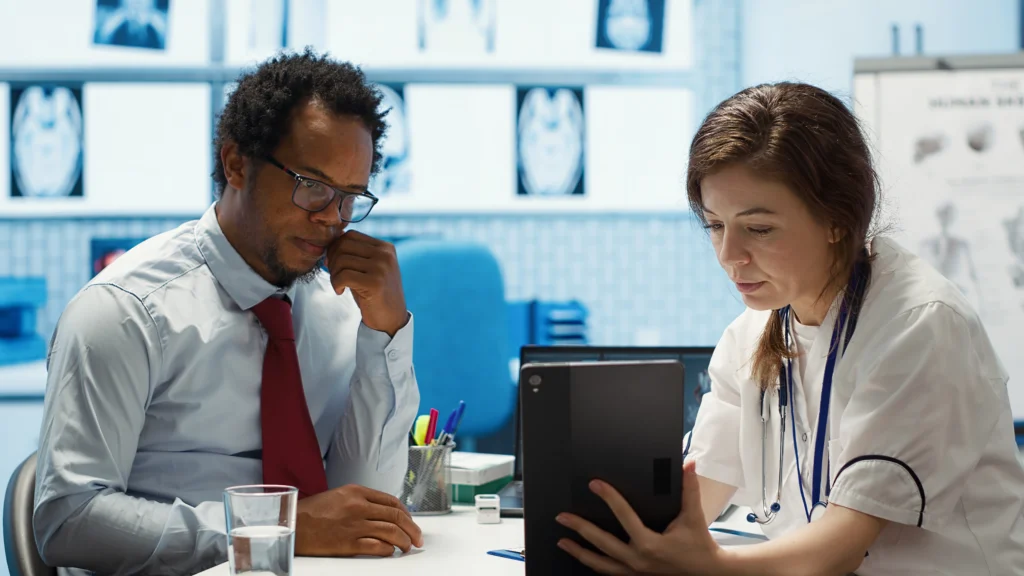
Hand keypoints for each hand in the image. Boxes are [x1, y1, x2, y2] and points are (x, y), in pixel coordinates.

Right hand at [294, 484, 423, 556]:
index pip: (392, 501)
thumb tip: (385, 512)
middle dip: (412, 528)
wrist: (292, 524)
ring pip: (391, 532)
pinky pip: (377, 547)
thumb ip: (362, 500)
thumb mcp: (339, 496)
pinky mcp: (349, 543)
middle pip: (396, 516)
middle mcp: (358, 506)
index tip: (411, 521)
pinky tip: (390, 552)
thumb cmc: (312, 512)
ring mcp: (355, 525)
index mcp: (357, 492)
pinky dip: (388, 550)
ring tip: (407, 547)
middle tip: (418, 538)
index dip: (406, 513)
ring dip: (404, 541)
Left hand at [325, 231, 408, 336]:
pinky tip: (340, 291)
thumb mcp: (370, 268)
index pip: (351, 235)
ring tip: (338, 285)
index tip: (333, 262)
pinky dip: (336, 284)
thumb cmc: (375, 294)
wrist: (391, 319)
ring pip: (342, 260)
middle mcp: (385, 254)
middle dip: (332, 259)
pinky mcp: (375, 283)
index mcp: (385, 247)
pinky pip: (344, 276)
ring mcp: (381, 268)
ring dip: (333, 274)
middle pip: (344, 245)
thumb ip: (356, 254)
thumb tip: (330, 245)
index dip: (336, 247)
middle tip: (334, 275)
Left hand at [555, 461, 725, 574]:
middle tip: (562, 516)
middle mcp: (639, 559)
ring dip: (579, 552)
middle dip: (580, 528)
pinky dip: (592, 564)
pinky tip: (581, 557)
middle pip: (602, 543)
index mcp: (651, 544)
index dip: (609, 498)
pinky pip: (608, 572)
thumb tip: (688, 464)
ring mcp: (634, 572)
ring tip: (561, 541)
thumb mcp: (694, 516)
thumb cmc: (699, 545)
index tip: (595, 484)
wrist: (706, 573)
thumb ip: (689, 489)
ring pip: (600, 563)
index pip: (625, 516)